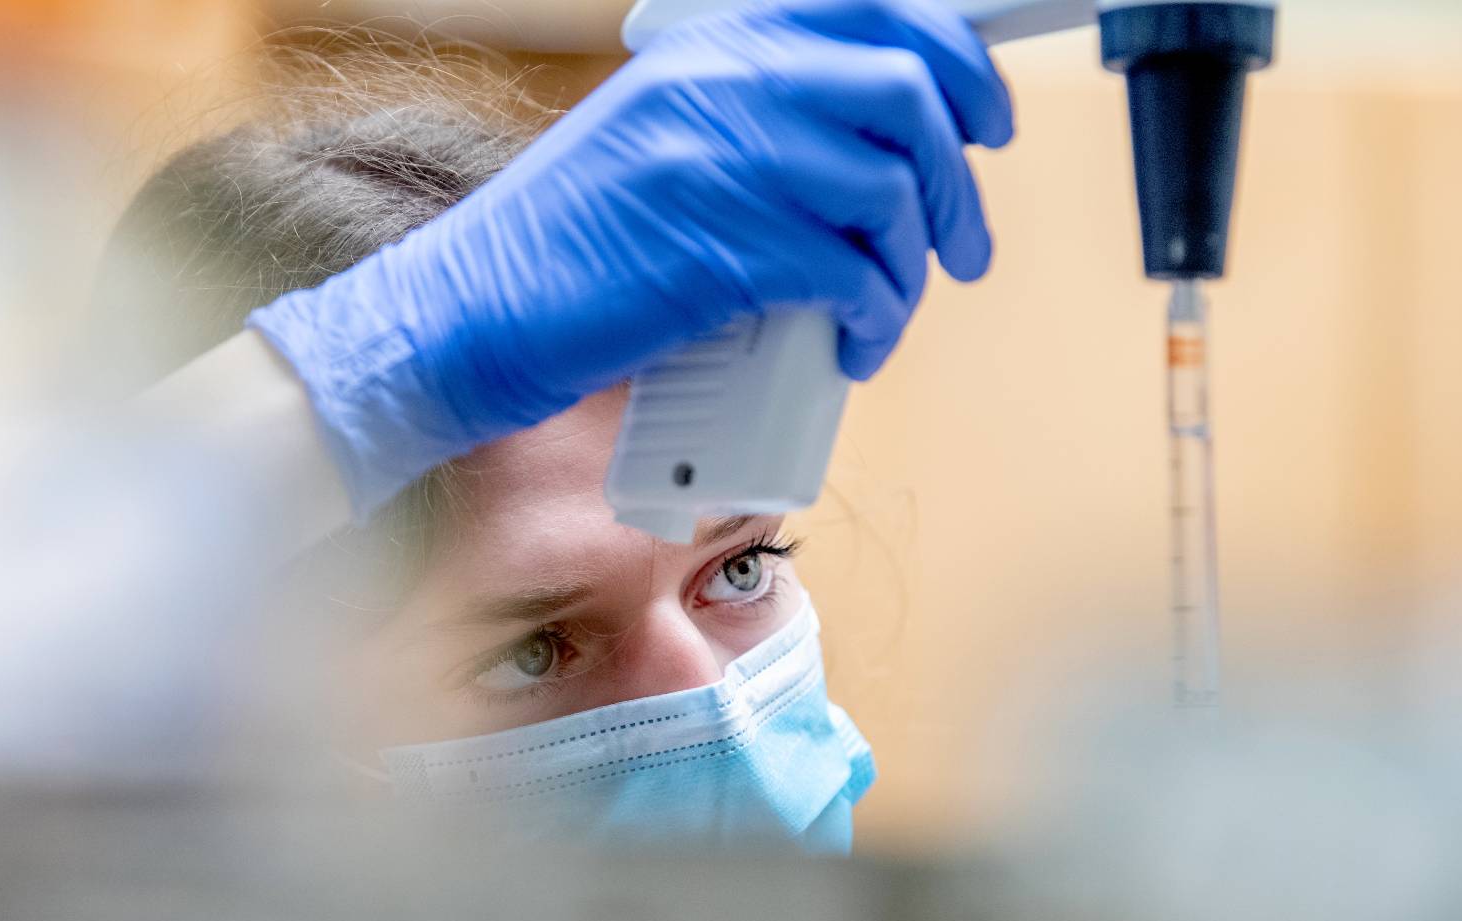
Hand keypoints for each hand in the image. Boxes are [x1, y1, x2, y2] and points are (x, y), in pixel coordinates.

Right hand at [249, 0, 1011, 512]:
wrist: (474, 307)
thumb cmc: (569, 241)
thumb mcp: (663, 136)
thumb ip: (760, 118)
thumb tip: (886, 150)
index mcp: (716, 40)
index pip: (880, 12)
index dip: (960, 67)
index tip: (987, 125)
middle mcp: (724, 79)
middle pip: (909, 97)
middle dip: (960, 183)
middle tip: (967, 248)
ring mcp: (720, 158)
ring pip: (891, 191)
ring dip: (914, 269)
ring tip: (884, 314)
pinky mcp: (719, 247)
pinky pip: (849, 273)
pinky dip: (874, 319)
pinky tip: (855, 345)